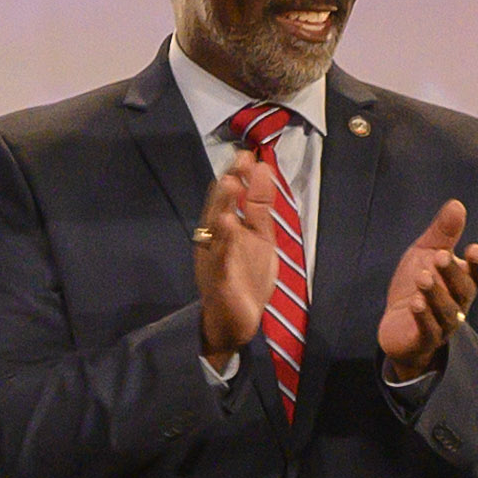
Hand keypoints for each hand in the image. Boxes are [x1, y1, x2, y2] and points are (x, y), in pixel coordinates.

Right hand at [191, 146, 283, 360]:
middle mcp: (215, 241)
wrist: (234, 324)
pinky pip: (220, 258)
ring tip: (231, 183)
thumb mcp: (259, 238)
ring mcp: (215, 259)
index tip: (247, 154)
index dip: (236, 175)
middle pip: (220, 207)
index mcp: (225, 230)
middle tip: (239, 159)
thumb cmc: (245, 278)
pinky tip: (228, 223)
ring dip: (224, 205)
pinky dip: (224, 240)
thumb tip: (262, 171)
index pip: (229, 197)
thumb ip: (259, 208)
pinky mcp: (218, 279)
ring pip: (217, 229)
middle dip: (230, 183)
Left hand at [376, 199, 477, 378]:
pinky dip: (423, 317)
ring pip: (448, 313)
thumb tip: (457, 204)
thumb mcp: (425, 253)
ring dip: (437, 295)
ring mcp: (443, 326)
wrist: (395, 324)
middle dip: (453, 273)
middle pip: (465, 291)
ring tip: (422, 278)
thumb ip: (443, 232)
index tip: (473, 249)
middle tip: (439, 256)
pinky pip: (429, 331)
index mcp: (462, 282)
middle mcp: (458, 305)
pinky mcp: (423, 340)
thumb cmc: (415, 285)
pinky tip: (414, 303)